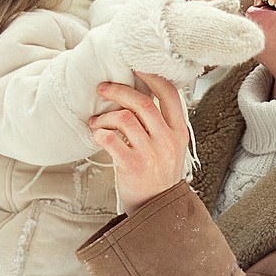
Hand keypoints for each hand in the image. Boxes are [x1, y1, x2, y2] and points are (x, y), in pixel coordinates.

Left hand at [89, 73, 188, 206]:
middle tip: (102, 88)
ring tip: (97, 121)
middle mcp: (167, 140)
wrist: (157, 208)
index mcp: (178, 131)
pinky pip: (111, 139)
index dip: (151, 76)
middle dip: (117, 90)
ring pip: (123, 118)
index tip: (135, 66)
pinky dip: (100, 133)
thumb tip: (139, 95)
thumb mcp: (170, 147)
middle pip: (141, 102)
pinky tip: (98, 136)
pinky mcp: (133, 165)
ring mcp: (151, 153)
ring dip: (104, 116)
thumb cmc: (159, 174)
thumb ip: (161, 124)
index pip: (169, 94)